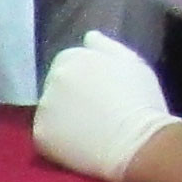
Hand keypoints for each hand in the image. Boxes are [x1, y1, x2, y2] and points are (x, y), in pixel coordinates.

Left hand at [31, 33, 177, 181]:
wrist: (138, 143)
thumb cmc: (141, 100)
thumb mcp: (132, 64)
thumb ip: (106, 46)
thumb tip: (88, 36)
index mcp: (72, 58)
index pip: (67, 63)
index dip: (83, 80)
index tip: (100, 93)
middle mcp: (52, 78)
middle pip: (55, 86)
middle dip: (69, 96)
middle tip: (94, 113)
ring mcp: (44, 107)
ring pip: (49, 111)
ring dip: (62, 117)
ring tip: (88, 131)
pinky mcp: (40, 135)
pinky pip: (46, 135)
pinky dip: (57, 140)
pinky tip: (79, 145)